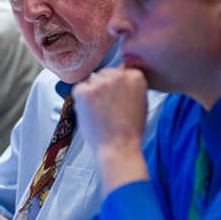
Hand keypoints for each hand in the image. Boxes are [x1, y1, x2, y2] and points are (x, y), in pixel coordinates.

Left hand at [72, 66, 149, 192]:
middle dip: (103, 88)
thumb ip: (132, 87)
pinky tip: (91, 113)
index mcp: (135, 76)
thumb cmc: (130, 131)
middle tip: (106, 107)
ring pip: (92, 81)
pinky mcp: (83, 91)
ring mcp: (100, 82)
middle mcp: (118, 75)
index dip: (116, 87)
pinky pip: (79, 89)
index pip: (120, 72)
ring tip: (99, 112)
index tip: (116, 97)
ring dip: (92, 93)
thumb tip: (122, 78)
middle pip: (105, 74)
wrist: (118, 147)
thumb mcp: (141, 102)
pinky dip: (81, 100)